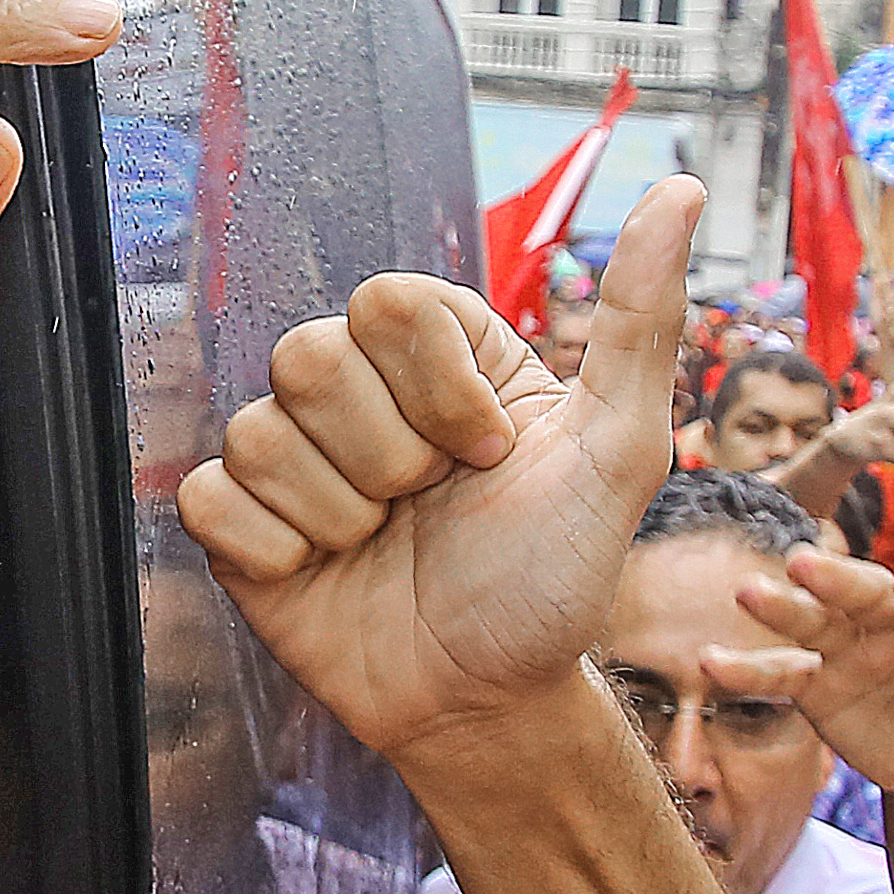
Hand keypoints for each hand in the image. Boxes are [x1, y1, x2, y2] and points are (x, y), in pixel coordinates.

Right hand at [180, 178, 702, 759]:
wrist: (489, 703)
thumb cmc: (555, 578)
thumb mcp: (621, 451)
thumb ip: (642, 321)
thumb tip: (683, 190)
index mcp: (441, 357)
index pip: (387, 302)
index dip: (438, 389)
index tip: (490, 455)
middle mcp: (359, 393)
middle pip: (309, 355)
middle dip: (388, 457)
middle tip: (430, 507)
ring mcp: (293, 457)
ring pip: (259, 432)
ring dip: (341, 513)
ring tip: (384, 547)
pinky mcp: (242, 526)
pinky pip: (210, 497)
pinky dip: (276, 551)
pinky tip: (324, 575)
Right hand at [719, 545, 893, 792]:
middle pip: (869, 591)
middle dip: (838, 578)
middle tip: (802, 564)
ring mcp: (852, 647)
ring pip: (815, 618)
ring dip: (782, 605)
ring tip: (747, 593)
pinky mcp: (816, 681)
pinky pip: (780, 673)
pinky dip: (749, 668)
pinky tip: (715, 662)